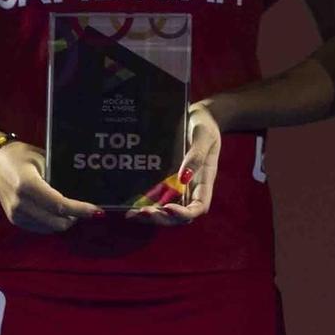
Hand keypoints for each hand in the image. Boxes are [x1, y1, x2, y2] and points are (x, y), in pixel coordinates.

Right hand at [0, 141, 100, 233]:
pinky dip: (53, 222)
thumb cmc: (22, 156)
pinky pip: (41, 228)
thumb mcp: (44, 159)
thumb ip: (61, 177)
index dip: (81, 210)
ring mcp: (15, 214)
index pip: (59, 205)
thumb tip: (86, 191)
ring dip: (64, 221)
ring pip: (51, 228)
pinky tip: (57, 211)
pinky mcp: (14, 220)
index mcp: (27, 185)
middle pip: (57, 222)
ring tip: (71, 208)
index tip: (98, 211)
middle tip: (86, 208)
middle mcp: (19, 203)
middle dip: (75, 217)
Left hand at [128, 101, 218, 224]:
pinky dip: (146, 204)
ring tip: (133, 213)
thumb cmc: (205, 126)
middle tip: (144, 212)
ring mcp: (179, 186)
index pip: (198, 207)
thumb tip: (183, 178)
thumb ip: (196, 156)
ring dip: (152, 215)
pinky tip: (130, 204)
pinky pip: (157, 197)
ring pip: (167, 210)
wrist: (199, 117)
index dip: (184, 213)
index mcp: (204, 181)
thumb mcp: (203, 137)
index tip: (168, 208)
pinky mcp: (167, 180)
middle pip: (180, 215)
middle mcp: (191, 188)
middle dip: (162, 217)